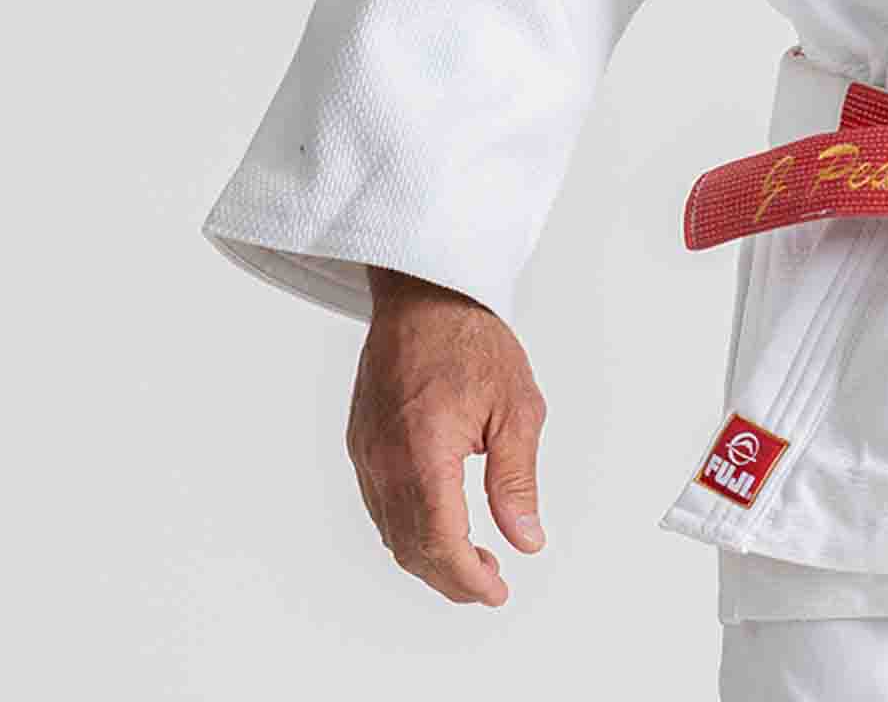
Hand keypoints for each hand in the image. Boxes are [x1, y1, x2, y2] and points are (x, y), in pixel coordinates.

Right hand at [346, 265, 548, 605]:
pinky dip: (408, 529)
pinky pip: (380, 506)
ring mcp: (367, 453)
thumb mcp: (516, 408)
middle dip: (451, 577)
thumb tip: (526, 536)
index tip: (495, 591)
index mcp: (424, 450)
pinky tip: (439, 526)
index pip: (440, 540)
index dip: (468, 578)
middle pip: (411, 547)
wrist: (426, 296)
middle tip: (488, 583)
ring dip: (429, 557)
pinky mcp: (361, 444)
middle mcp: (385, 458)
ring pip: (391, 532)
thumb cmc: (470, 338)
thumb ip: (517, 480)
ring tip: (471, 559)